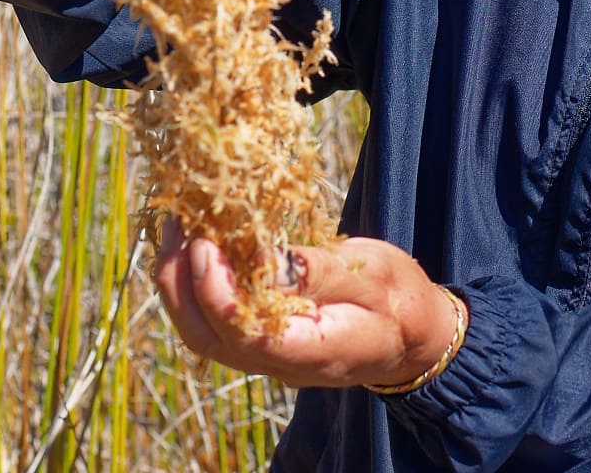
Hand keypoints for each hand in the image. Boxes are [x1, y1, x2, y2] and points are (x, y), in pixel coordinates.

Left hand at [153, 222, 461, 390]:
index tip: (205, 242)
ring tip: (176, 231)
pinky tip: (196, 248)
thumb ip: (319, 271)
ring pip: (204, 335)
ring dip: (179, 285)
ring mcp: (268, 358)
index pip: (245, 334)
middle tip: (176, 227)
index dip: (215, 291)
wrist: (414, 337)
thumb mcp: (374, 274)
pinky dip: (196, 287)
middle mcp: (282, 364)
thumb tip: (263, 260)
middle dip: (180, 284)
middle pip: (209, 340)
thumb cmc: (400, 299)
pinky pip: (215, 323)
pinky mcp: (262, 342)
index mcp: (315, 351)